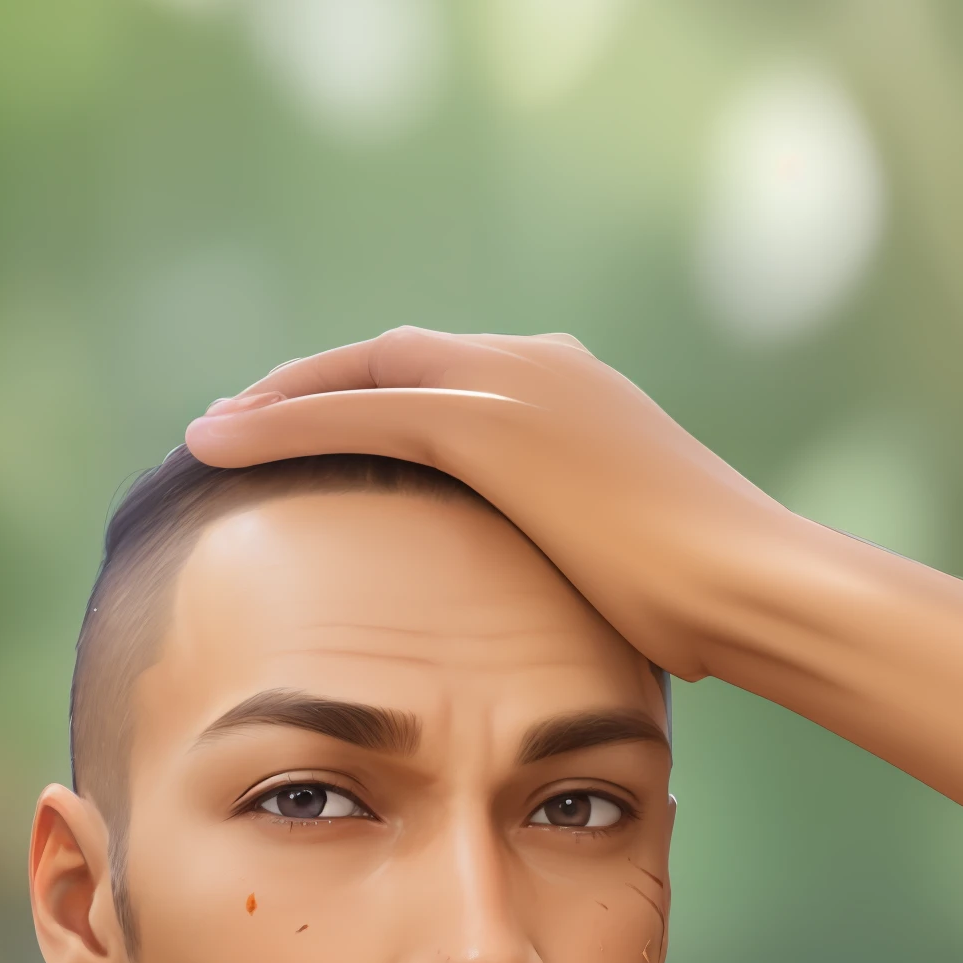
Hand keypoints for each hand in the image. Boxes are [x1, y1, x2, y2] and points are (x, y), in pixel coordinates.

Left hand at [184, 328, 792, 679]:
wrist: (755, 585)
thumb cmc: (711, 604)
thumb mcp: (628, 564)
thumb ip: (577, 554)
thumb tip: (563, 604)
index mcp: (573, 394)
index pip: (442, 378)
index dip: (365, 401)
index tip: (315, 435)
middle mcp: (538, 366)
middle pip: (388, 357)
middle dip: (307, 387)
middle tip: (239, 426)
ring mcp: (516, 383)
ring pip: (358, 373)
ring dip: (274, 400)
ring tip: (207, 436)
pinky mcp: (489, 420)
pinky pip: (352, 408)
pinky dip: (277, 422)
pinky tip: (214, 444)